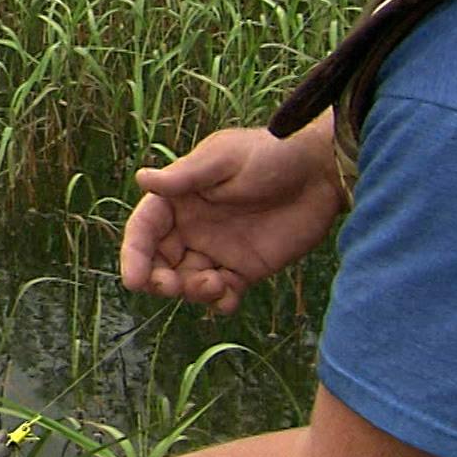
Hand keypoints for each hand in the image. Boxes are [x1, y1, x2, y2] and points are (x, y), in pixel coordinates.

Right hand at [120, 114, 346, 314]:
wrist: (322, 173)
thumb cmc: (271, 154)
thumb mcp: (224, 160)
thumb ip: (184, 176)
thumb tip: (141, 178)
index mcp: (178, 199)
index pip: (144, 229)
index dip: (134, 254)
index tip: (134, 280)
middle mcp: (191, 227)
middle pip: (159, 262)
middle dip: (159, 281)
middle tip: (172, 287)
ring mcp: (217, 250)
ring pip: (187, 282)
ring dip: (192, 291)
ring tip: (217, 283)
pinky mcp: (245, 268)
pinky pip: (223, 294)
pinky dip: (220, 303)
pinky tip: (229, 298)